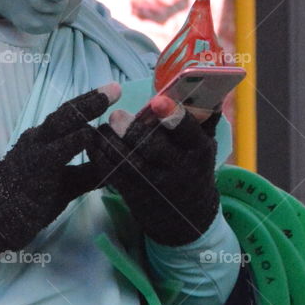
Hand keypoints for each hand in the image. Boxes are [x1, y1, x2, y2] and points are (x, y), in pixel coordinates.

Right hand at [0, 83, 120, 262]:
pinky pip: (57, 149)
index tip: (112, 91)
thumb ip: (86, 173)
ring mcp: (35, 150)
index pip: (68, 116)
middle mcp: (38, 138)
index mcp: (43, 140)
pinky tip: (90, 133)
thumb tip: (114, 167)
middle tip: (115, 87)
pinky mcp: (36, 166)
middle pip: (66, 112)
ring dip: (85, 109)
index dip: (90, 103)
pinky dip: (74, 140)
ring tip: (106, 98)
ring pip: (61, 123)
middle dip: (91, 98)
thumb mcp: (64, 184)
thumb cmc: (28, 201)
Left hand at [90, 94, 220, 245]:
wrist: (187, 217)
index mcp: (199, 149)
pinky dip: (101, 157)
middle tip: (116, 116)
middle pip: (153, 147)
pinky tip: (94, 143)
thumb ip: (203, 118)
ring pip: (128, 161)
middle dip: (132, 130)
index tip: (157, 102)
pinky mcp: (135, 195)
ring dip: (110, 142)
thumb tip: (209, 87)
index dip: (173, 116)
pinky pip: (114, 174)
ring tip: (101, 128)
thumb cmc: (194, 169)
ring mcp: (156, 184)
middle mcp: (179, 167)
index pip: (188, 131)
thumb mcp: (205, 145)